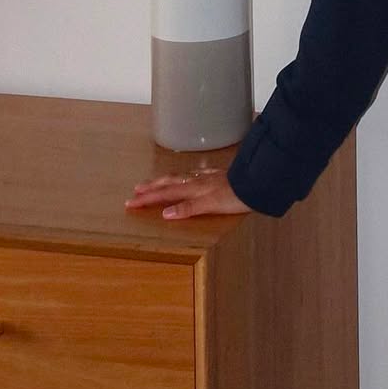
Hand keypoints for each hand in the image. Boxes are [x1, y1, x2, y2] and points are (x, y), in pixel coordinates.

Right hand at [124, 167, 252, 220]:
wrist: (257, 183)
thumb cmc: (235, 197)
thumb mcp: (209, 205)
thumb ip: (188, 208)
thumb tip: (165, 214)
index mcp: (193, 188)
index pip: (165, 194)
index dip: (147, 198)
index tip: (130, 202)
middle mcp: (197, 180)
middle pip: (170, 182)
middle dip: (152, 187)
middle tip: (136, 189)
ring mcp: (208, 176)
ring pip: (181, 176)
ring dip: (166, 180)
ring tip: (156, 181)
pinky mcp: (219, 176)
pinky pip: (197, 174)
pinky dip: (188, 175)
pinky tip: (192, 175)